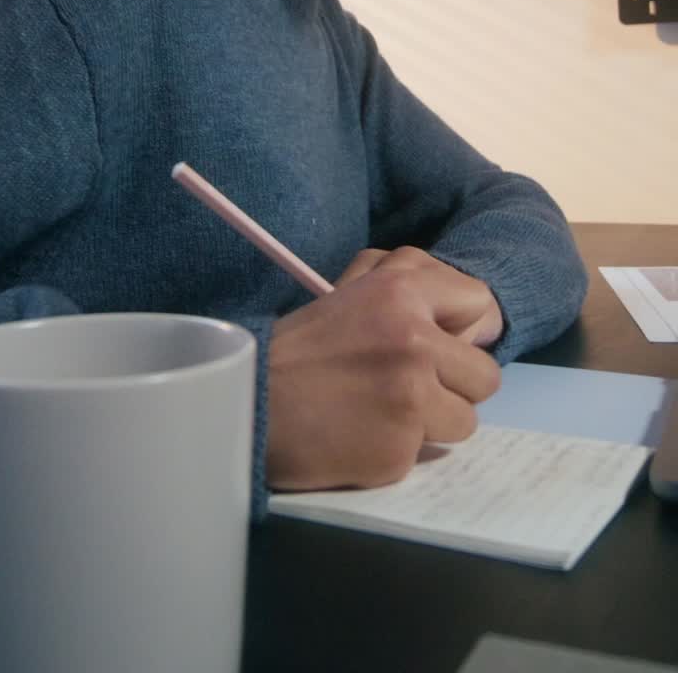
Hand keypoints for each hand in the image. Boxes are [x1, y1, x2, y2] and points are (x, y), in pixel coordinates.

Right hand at [266, 256, 500, 492]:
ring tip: (385, 411)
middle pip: (485, 374)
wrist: (249, 405)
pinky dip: (400, 448)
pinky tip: (364, 434)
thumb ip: (403, 282)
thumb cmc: (300, 347)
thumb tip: (469, 313)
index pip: (480, 304)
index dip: (465, 329)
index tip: (448, 344)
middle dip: (454, 385)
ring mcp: (411, 396)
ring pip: (465, 419)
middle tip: (412, 386)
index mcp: (400, 290)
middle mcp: (414, 339)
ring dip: (433, 422)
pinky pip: (427, 451)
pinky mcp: (401, 447)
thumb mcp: (348, 290)